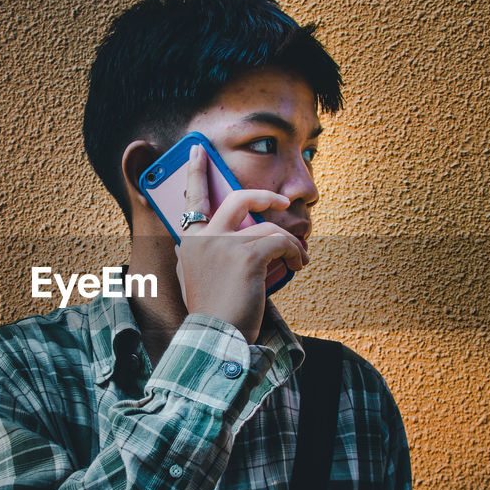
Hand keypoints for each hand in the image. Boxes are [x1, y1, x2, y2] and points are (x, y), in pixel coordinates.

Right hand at [175, 143, 307, 343]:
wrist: (216, 338)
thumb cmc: (213, 314)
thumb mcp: (197, 279)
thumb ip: (205, 254)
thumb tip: (226, 238)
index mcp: (190, 242)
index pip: (192, 200)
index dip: (197, 173)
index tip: (200, 151)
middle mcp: (204, 238)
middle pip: (238, 199)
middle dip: (265, 196)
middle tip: (283, 202)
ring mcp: (224, 244)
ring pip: (269, 226)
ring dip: (290, 242)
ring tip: (298, 258)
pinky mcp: (247, 256)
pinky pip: (281, 242)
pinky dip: (295, 252)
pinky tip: (299, 264)